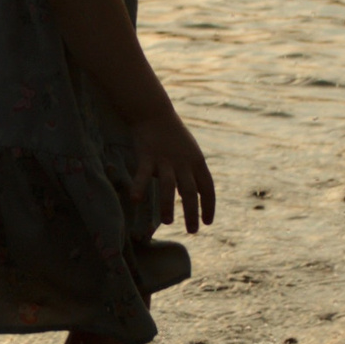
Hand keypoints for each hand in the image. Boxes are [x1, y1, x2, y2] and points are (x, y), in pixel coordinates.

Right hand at [129, 108, 214, 234]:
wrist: (155, 112)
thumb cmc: (173, 136)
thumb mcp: (190, 152)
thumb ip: (192, 173)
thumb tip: (195, 195)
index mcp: (197, 161)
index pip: (207, 188)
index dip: (209, 206)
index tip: (207, 222)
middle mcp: (183, 162)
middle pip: (190, 191)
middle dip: (192, 212)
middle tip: (192, 231)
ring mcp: (165, 159)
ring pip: (168, 186)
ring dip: (168, 205)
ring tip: (167, 222)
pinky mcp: (147, 156)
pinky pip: (144, 175)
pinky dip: (140, 187)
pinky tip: (136, 201)